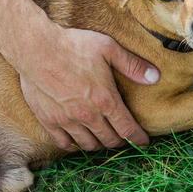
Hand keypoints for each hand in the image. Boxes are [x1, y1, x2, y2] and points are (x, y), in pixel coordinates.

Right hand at [15, 25, 158, 150]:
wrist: (36, 48)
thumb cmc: (73, 46)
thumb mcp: (108, 48)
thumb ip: (132, 65)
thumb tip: (155, 77)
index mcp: (105, 100)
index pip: (127, 129)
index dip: (138, 138)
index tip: (143, 142)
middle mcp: (88, 115)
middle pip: (109, 140)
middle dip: (119, 141)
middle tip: (122, 137)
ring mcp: (67, 121)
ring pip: (88, 145)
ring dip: (98, 144)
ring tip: (101, 138)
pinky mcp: (49, 121)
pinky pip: (64, 143)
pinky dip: (74, 145)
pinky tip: (77, 140)